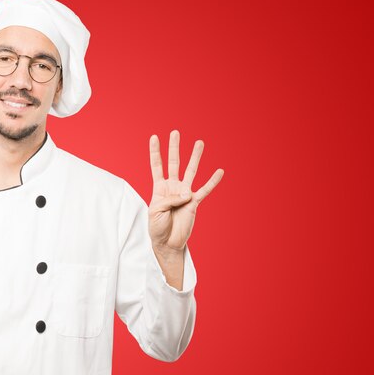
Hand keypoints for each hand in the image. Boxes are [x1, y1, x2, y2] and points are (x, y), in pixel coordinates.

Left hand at [148, 129, 223, 251]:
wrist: (167, 242)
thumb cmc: (157, 227)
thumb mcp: (155, 211)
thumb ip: (169, 200)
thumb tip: (187, 194)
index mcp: (159, 188)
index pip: (156, 166)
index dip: (155, 152)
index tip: (154, 137)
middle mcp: (172, 187)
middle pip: (173, 163)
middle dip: (174, 147)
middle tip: (175, 132)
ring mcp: (184, 193)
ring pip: (190, 171)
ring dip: (195, 157)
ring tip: (199, 142)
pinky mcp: (194, 203)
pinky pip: (205, 190)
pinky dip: (212, 181)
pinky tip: (219, 171)